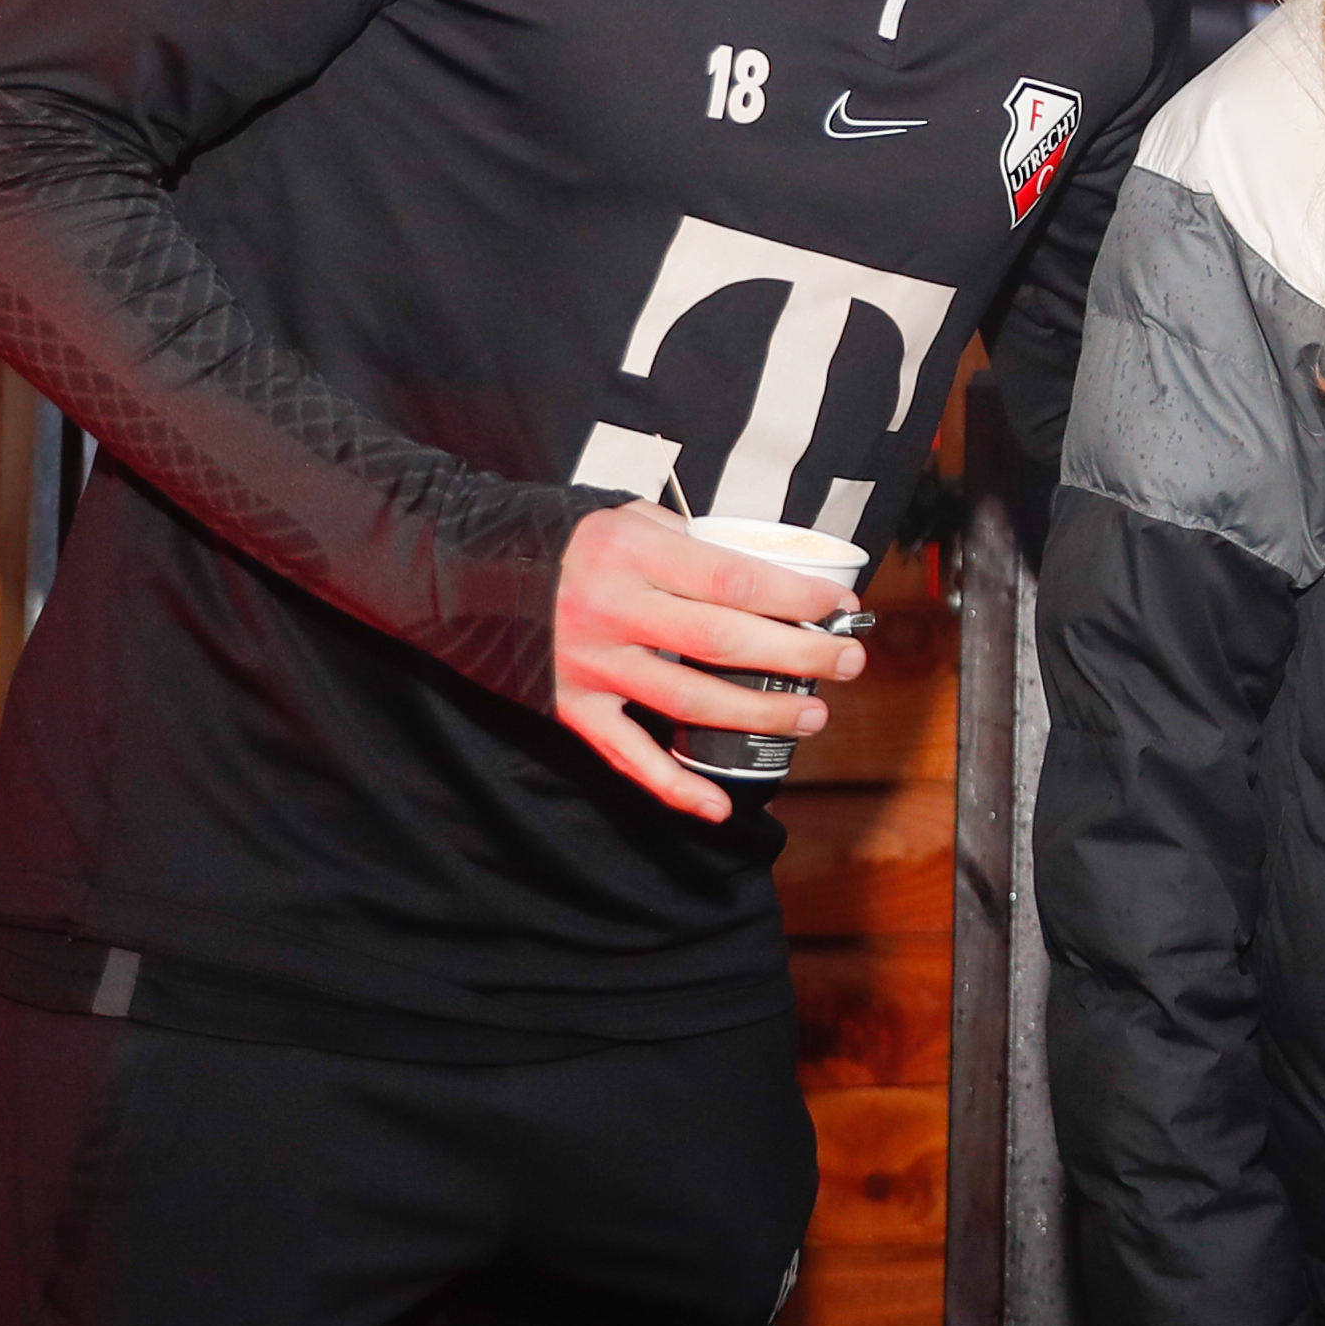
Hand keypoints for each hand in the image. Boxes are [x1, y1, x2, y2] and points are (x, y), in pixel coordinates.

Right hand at [549, 502, 866, 823]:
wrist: (477, 572)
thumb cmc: (574, 544)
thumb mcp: (632, 519)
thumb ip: (695, 544)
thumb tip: (772, 574)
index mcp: (635, 554)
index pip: (734, 579)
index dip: (796, 596)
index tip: (840, 605)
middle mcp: (613, 610)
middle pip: (722, 642)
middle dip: (797, 656)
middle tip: (848, 663)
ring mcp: (592, 665)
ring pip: (688, 702)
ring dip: (759, 715)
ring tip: (813, 715)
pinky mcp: (574, 709)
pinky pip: (628, 757)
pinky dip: (675, 787)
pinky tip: (719, 806)